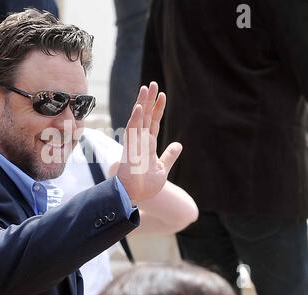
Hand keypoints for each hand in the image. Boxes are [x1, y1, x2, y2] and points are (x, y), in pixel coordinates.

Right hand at [117, 82, 181, 203]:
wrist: (135, 196)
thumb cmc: (146, 186)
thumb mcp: (162, 169)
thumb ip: (169, 156)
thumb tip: (179, 144)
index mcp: (149, 144)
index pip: (153, 122)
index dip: (157, 109)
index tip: (161, 95)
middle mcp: (141, 140)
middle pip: (145, 116)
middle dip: (149, 100)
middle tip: (152, 84)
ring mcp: (135, 143)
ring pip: (138, 118)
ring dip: (142, 103)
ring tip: (146, 88)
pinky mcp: (129, 148)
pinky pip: (131, 130)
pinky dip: (135, 118)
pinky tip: (139, 106)